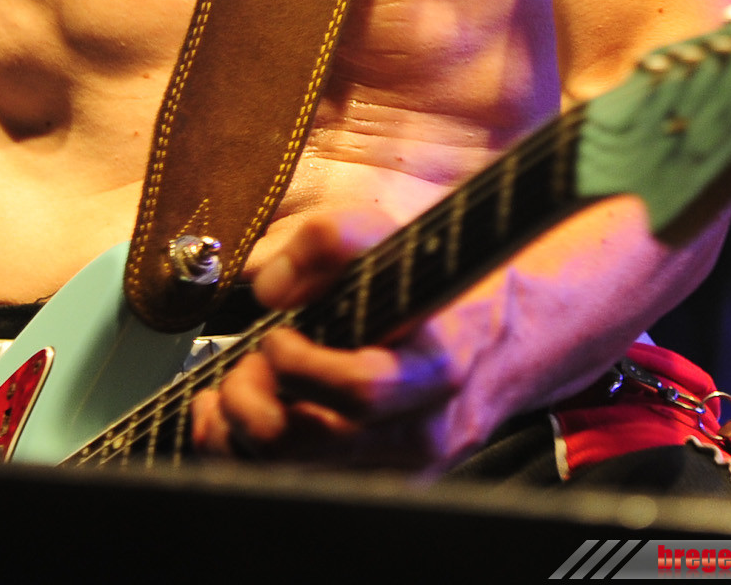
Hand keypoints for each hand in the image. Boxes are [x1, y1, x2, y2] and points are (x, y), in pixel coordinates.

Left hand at [189, 209, 478, 470]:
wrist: (487, 337)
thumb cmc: (424, 289)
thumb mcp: (383, 239)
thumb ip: (326, 241)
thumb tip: (270, 286)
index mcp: (433, 366)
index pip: (358, 388)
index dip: (298, 365)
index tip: (278, 335)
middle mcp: (420, 431)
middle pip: (307, 442)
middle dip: (252, 400)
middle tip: (251, 363)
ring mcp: (399, 472)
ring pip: (290, 477)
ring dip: (243, 429)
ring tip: (250, 382)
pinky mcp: (375, 491)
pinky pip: (297, 488)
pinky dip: (251, 454)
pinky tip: (248, 416)